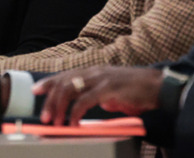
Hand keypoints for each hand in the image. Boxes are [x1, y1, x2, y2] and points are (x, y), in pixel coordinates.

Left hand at [33, 66, 162, 125]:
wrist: (158, 86)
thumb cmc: (137, 90)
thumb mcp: (112, 91)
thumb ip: (98, 95)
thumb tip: (86, 105)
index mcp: (93, 71)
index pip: (65, 75)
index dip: (48, 82)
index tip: (35, 90)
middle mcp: (94, 71)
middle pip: (63, 82)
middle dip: (50, 100)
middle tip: (45, 117)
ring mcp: (101, 78)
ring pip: (70, 89)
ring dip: (59, 107)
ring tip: (56, 121)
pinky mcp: (109, 88)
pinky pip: (85, 100)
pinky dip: (76, 112)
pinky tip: (74, 122)